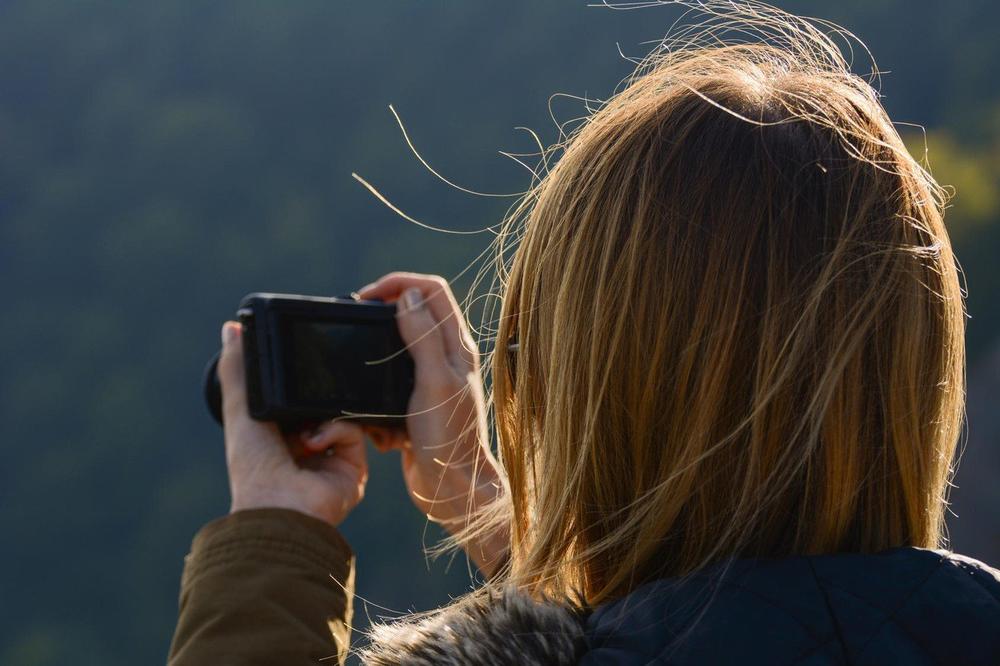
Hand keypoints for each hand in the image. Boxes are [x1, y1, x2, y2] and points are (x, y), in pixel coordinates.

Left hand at [218, 321, 367, 526]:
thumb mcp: (241, 408)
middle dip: (317, 394)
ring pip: (342, 413)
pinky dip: (334, 429)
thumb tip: (231, 327)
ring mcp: (333, 458)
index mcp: (278, 436)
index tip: (298, 361)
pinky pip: (354, 428)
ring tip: (303, 425)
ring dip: (321, 414)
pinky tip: (314, 442)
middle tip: (309, 384)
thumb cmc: (253, 465)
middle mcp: (306, 448)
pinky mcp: (355, 466)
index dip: (297, 381)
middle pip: (323, 405)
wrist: (281, 504)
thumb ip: (238, 368)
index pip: (295, 399)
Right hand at [356, 273, 506, 573]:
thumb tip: (407, 295)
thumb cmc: (450, 436)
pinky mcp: (415, 407)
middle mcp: (445, 359)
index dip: (398, 283)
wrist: (452, 489)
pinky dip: (376, 402)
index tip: (366, 297)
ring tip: (361, 377)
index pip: (431, 290)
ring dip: (375, 365)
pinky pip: (387, 390)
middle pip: (411, 315)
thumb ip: (422, 336)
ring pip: (394, 354)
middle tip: (356, 328)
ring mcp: (431, 382)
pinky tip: (377, 422)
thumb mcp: (434, 380)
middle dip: (380, 319)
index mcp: (456, 346)